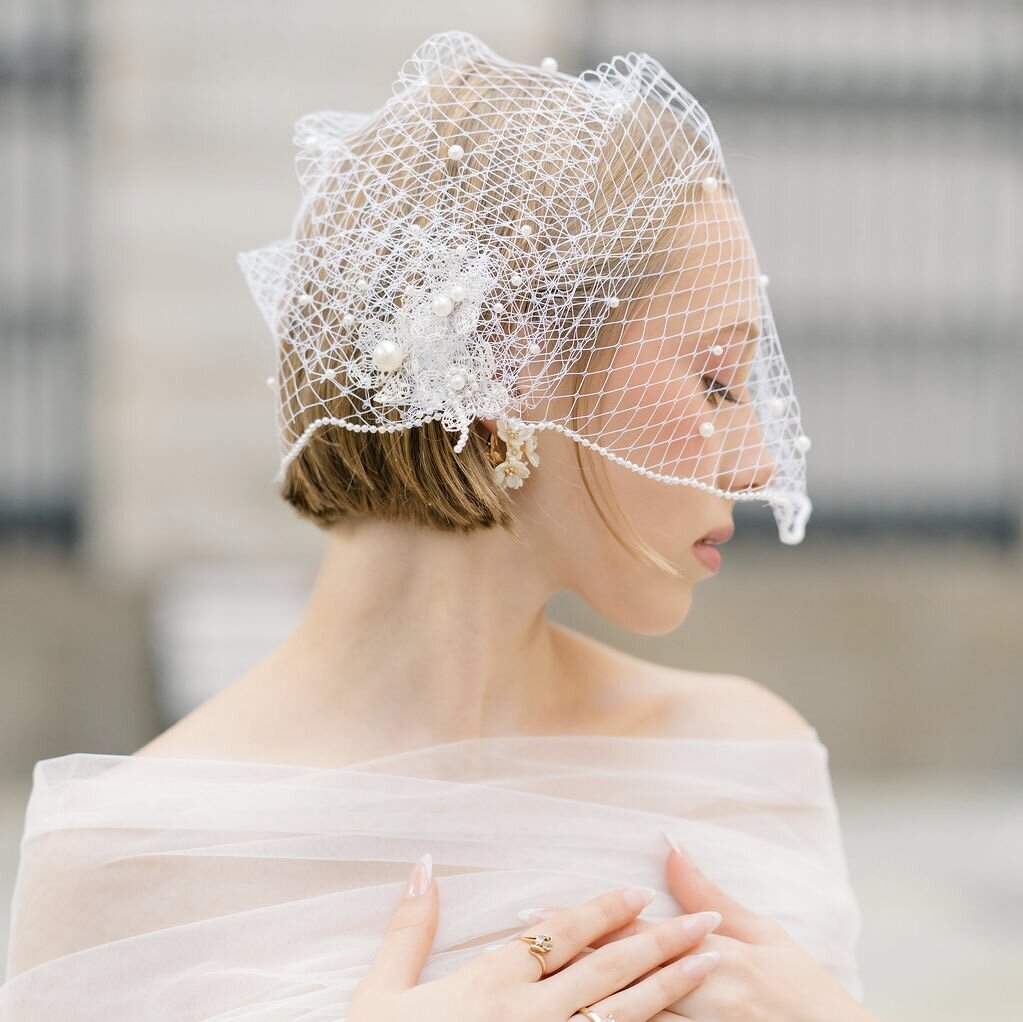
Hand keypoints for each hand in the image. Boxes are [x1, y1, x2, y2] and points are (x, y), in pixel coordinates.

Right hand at [348, 852, 724, 1021]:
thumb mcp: (382, 992)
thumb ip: (410, 928)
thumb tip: (426, 865)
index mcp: (493, 981)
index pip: (561, 935)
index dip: (603, 911)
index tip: (640, 894)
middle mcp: (532, 1014)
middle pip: (608, 969)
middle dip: (660, 941)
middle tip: (706, 919)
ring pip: (624, 1014)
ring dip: (672, 985)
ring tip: (711, 960)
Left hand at [524, 832, 880, 1021]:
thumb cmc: (806, 994)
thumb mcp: (767, 936)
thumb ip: (712, 893)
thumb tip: (671, 843)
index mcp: (717, 960)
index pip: (636, 936)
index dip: (582, 923)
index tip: (533, 913)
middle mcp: (703, 1000)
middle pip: (620, 978)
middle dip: (565, 960)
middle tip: (514, 944)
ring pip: (628, 1018)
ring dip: (579, 1000)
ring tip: (529, 989)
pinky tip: (577, 1019)